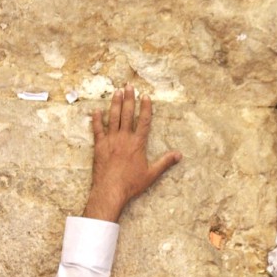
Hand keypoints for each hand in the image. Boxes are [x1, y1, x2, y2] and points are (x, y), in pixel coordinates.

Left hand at [83, 85, 181, 221]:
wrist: (111, 190)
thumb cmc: (131, 184)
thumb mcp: (151, 174)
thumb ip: (165, 162)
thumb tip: (179, 155)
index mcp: (137, 143)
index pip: (143, 121)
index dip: (145, 107)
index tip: (145, 96)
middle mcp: (124, 138)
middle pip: (127, 114)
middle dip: (129, 99)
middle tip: (129, 86)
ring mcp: (111, 140)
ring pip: (113, 117)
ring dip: (115, 103)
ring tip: (117, 92)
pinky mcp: (99, 146)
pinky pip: (97, 129)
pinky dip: (97, 119)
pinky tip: (97, 111)